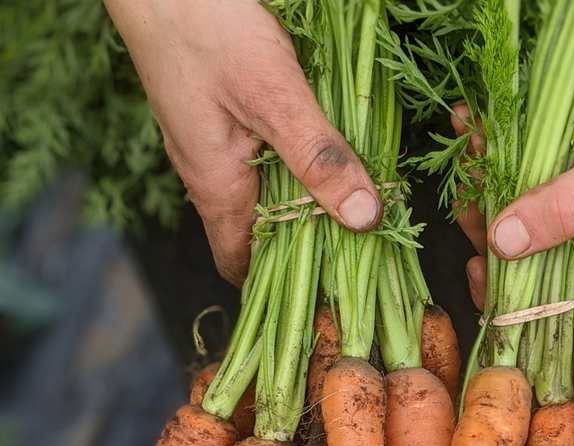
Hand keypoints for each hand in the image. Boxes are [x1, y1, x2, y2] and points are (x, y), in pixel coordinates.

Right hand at [104, 0, 382, 286]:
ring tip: (355, 207)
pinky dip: (295, 169)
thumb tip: (364, 219)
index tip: (329, 289)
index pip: (241, 266)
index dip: (280, 286)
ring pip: (263, 198)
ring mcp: (213, 149)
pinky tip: (326, 157)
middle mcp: (209, 177)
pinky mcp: (221, 122)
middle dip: (306, 247)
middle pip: (258, 236)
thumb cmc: (207, 27)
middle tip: (360, 247)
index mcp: (216, 188)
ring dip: (304, 205)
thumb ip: (318, 158)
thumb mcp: (275, 95)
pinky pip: (261, 163)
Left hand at [454, 0, 573, 308]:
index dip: (506, 285)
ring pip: (498, 198)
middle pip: (512, 245)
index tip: (477, 266)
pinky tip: (468, 121)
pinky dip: (478, 141)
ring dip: (475, 175)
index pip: (545, 286)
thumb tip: (506, 245)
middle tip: (470, 196)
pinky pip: (498, 155)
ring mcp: (554, 183)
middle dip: (483, 222)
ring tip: (470, 142)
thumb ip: (570, 209)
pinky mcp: (540, 147)